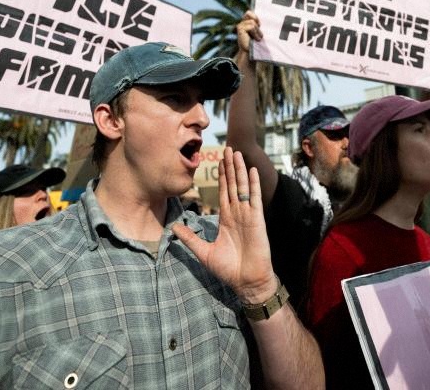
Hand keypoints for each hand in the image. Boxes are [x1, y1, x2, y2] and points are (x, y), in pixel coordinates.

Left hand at [172, 147, 275, 303]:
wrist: (246, 281)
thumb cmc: (228, 269)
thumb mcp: (204, 252)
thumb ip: (190, 238)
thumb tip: (173, 228)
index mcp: (227, 218)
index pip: (223, 191)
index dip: (221, 176)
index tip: (218, 160)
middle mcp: (238, 213)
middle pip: (233, 184)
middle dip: (229, 166)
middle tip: (227, 148)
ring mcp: (248, 215)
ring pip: (242, 186)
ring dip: (239, 169)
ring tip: (236, 153)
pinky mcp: (256, 219)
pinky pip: (254, 198)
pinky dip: (253, 184)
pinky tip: (252, 170)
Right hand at [235, 10, 262, 55]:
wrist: (251, 52)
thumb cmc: (256, 42)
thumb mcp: (258, 31)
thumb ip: (258, 24)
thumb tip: (267, 17)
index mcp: (245, 23)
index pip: (249, 13)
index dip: (255, 16)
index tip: (259, 25)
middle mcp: (241, 23)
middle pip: (249, 14)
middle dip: (256, 22)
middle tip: (259, 31)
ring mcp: (240, 26)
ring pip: (252, 22)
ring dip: (258, 31)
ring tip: (257, 38)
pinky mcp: (240, 29)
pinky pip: (251, 27)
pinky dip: (256, 33)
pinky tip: (256, 39)